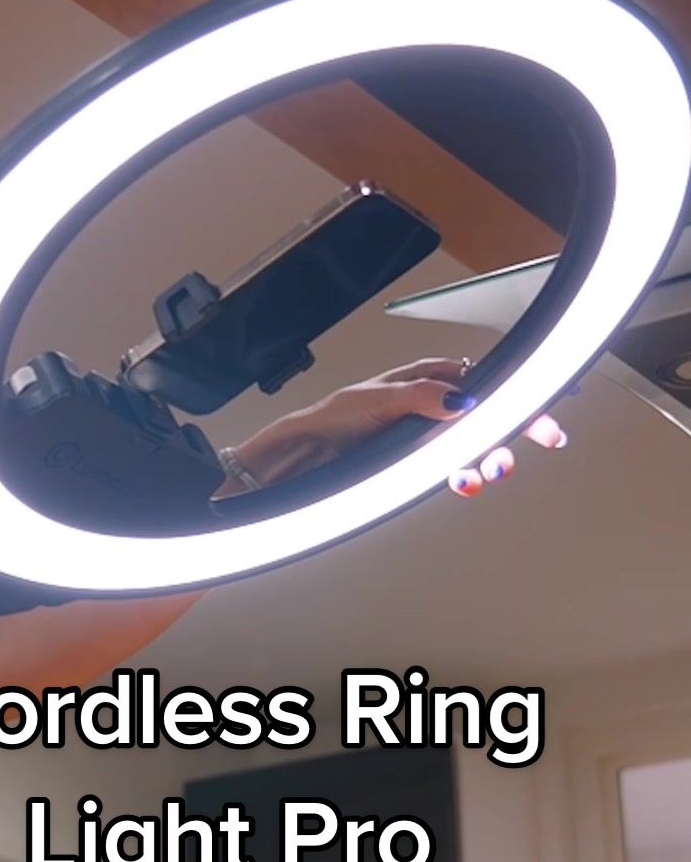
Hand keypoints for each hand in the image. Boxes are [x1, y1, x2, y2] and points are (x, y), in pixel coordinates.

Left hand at [226, 359, 566, 497]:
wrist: (309, 455)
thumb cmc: (337, 417)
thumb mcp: (377, 400)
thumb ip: (420, 398)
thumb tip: (460, 400)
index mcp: (430, 380)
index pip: (486, 380)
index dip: (520, 389)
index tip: (553, 396)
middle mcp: (437, 406)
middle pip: (492, 414)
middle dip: (518, 428)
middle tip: (544, 438)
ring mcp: (432, 437)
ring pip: (479, 446)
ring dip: (493, 458)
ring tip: (490, 469)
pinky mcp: (422, 465)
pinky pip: (457, 470)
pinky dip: (467, 477)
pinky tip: (464, 482)